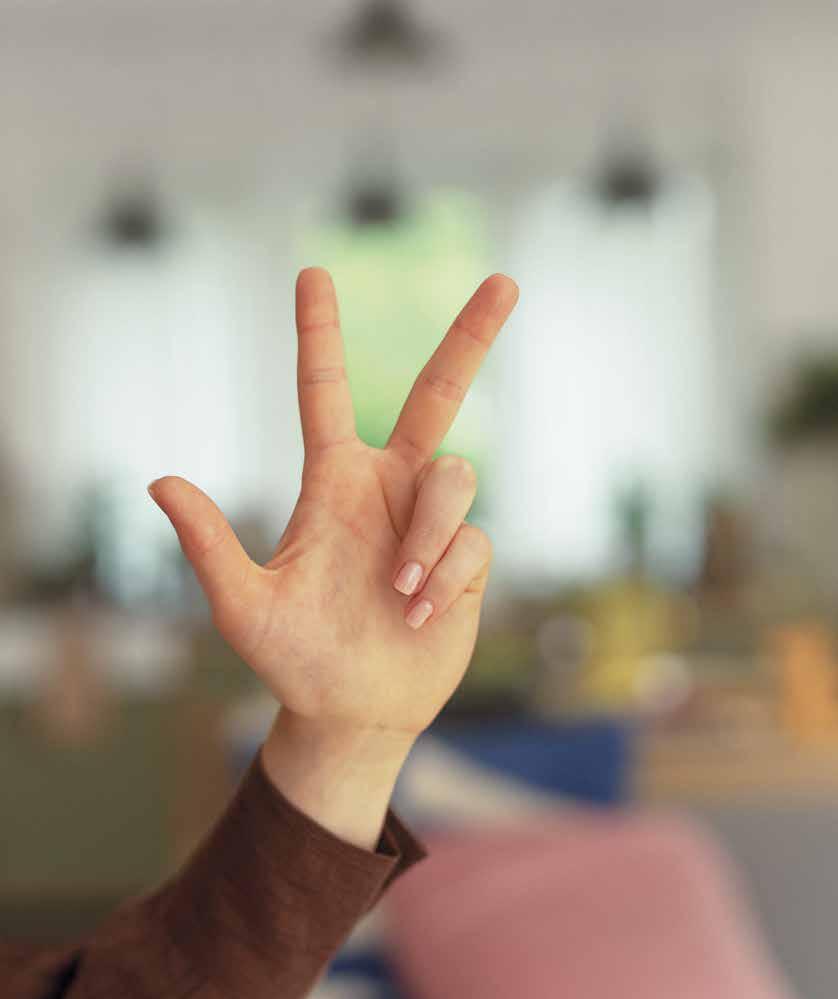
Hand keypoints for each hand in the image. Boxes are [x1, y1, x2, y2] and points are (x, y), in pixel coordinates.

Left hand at [149, 268, 517, 741]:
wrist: (355, 712)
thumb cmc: (293, 660)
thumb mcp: (244, 608)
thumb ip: (209, 546)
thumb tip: (158, 482)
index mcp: (332, 483)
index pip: (325, 393)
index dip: (319, 335)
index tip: (313, 272)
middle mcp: (388, 489)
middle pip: (438, 395)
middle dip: (470, 338)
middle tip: (505, 282)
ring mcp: (431, 521)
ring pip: (457, 479)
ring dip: (427, 537)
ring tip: (398, 596)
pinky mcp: (468, 559)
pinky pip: (472, 540)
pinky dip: (444, 576)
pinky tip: (419, 616)